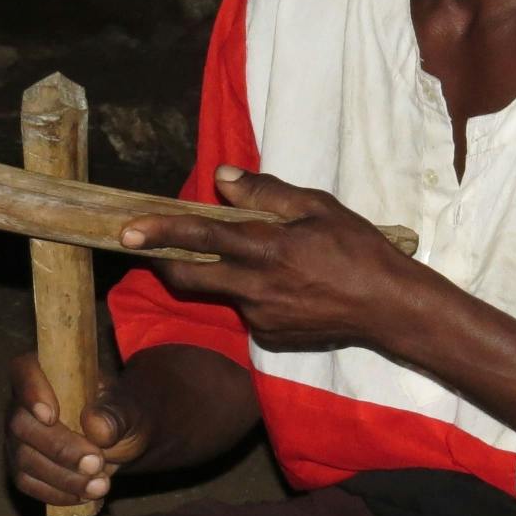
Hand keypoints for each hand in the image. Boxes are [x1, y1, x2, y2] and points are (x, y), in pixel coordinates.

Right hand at [5, 351, 152, 509]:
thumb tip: (94, 426)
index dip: (31, 391)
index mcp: (48, 371)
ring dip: (62, 477)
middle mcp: (23, 403)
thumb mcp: (131, 408)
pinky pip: (28, 483)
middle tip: (97, 463)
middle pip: (21, 424)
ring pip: (24, 459)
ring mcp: (18, 438)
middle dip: (60, 448)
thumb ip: (117, 412)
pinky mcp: (22, 467)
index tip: (52, 416)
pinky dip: (56, 493)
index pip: (23, 370)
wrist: (121, 440)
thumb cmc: (122, 414)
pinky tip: (84, 497)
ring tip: (100, 486)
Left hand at [121, 167, 420, 350]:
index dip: (160, 232)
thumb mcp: (318, 207)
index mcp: (266, 248)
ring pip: (224, 291)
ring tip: (267, 261)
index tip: (128, 230)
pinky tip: (286, 287)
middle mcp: (255, 287)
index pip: (201, 237)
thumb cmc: (358, 248)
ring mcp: (260, 317)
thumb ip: (266, 192)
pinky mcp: (269, 338)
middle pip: (188, 276)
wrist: (387, 307)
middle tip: (153, 244)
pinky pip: (248, 310)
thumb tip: (221, 177)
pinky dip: (253, 294)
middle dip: (164, 260)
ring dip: (226, 273)